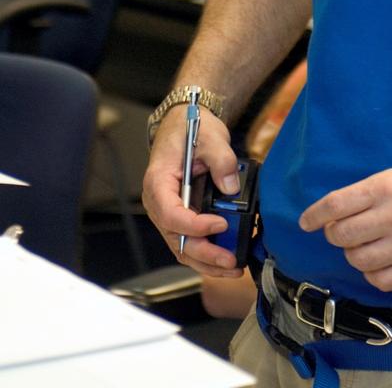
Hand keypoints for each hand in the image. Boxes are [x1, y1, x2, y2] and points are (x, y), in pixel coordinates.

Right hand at [141, 106, 244, 278]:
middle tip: (230, 260)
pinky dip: (206, 253)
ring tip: (232, 267)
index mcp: (158, 183)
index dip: (194, 226)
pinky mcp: (181, 216)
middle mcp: (158, 203)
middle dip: (205, 253)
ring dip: (206, 261)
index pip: (170, 214)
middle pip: (176, 239)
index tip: (220, 224)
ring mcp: (169, 212)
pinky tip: (226, 259)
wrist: (183, 124)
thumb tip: (231, 187)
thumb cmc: (191, 129)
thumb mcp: (210, 137)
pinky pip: (189, 241)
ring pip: (182, 247)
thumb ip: (221, 161)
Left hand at [298, 159, 391, 291]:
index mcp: (390, 184)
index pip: (336, 205)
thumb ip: (375, 189)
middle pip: (343, 235)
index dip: (315, 215)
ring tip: (365, 245)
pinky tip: (380, 262)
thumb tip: (342, 208)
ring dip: (355, 254)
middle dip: (336, 234)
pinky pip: (381, 280)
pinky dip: (374, 273)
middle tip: (343, 231)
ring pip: (358, 260)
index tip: (306, 222)